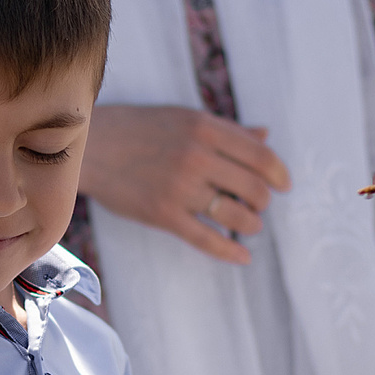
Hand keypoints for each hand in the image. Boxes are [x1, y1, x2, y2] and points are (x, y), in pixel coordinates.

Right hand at [81, 105, 289, 266]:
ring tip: (248, 224)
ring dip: (250, 224)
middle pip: (254, 188)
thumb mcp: (186, 118)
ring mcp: (180, 188)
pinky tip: (243, 256)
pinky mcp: (164, 214)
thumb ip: (227, 129)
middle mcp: (197, 157)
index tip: (283, 185)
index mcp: (205, 128)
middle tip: (259, 205)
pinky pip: (206, 239)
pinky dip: (229, 251)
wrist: (91, 148)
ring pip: (235, 215)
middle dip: (263, 201)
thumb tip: (266, 135)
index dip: (279, 174)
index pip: (260, 155)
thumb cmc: (141, 129)